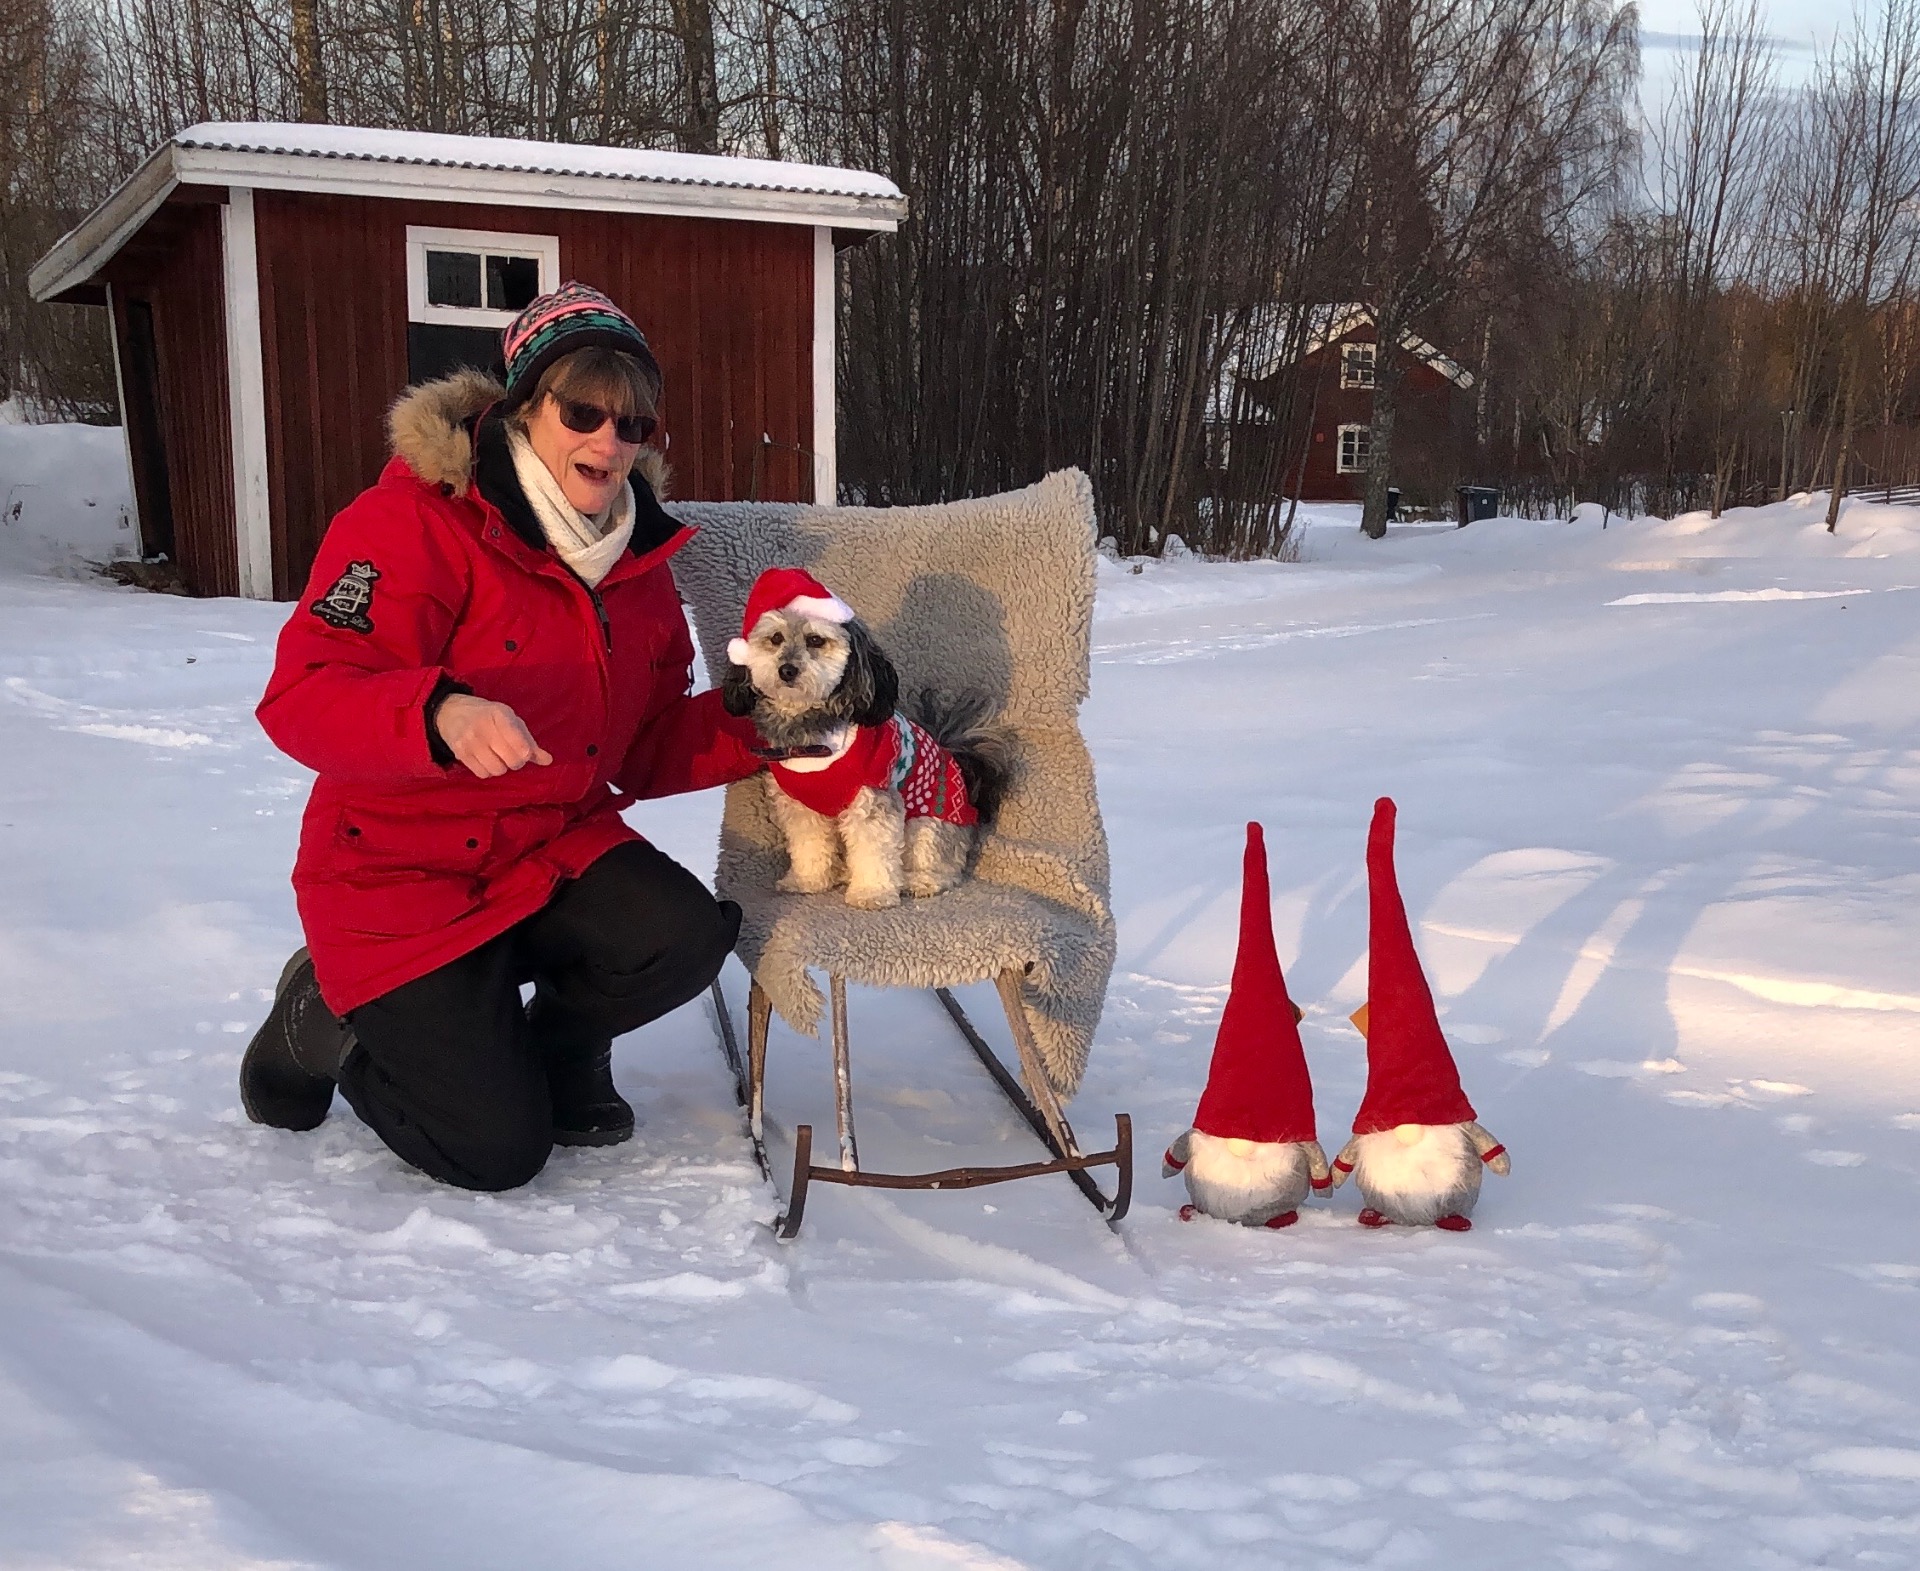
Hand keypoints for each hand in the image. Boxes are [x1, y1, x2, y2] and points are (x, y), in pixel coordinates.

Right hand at [433, 694, 551, 777]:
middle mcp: (483, 726)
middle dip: (516, 762)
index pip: (520, 744)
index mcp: (500, 714)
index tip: (524, 752)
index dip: (526, 753)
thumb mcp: (511, 721)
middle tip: (511, 755)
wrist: (452, 712)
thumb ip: (529, 741)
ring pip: (497, 770)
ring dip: (501, 768)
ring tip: (497, 756)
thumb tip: (548, 761)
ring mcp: (470, 741)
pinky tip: (486, 759)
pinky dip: (488, 771)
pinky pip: (483, 774)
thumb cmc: (489, 717)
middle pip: (512, 761)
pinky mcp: (460, 753)